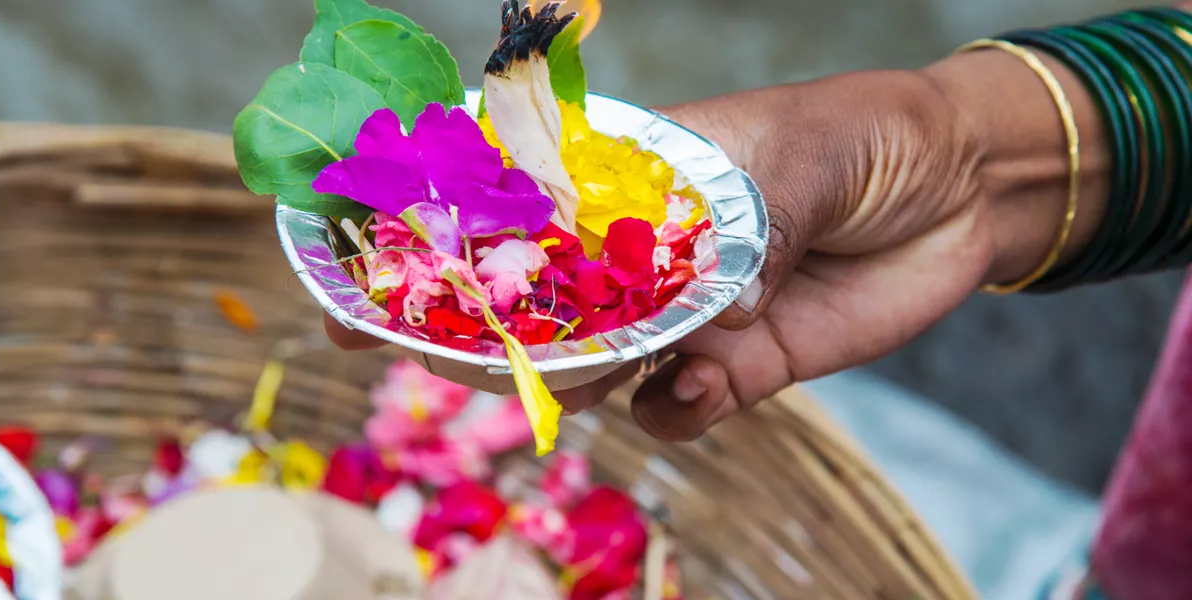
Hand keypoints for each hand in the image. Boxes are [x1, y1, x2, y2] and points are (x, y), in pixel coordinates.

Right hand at [558, 70, 992, 438]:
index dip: (524, 244)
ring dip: (601, 379)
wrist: (964, 192)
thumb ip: (764, 223)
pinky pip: (684, 403)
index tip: (492, 274)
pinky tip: (701, 389)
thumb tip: (727, 308)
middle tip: (533, 356)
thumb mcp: (813, 156)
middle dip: (549, 330)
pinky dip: (675, 410)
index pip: (565, 209)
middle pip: (577, 298)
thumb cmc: (875, 138)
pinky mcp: (743, 364)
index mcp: (655, 175)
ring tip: (612, 379)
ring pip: (617, 361)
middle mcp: (661, 249)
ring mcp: (698, 311)